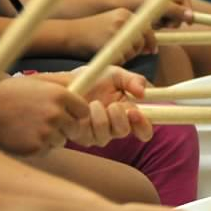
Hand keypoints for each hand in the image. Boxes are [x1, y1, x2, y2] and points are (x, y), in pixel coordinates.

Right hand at [0, 76, 90, 155]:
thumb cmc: (9, 94)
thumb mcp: (36, 82)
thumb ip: (61, 85)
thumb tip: (85, 82)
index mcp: (60, 95)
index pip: (84, 111)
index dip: (76, 113)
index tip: (67, 114)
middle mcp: (56, 114)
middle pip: (75, 129)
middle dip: (65, 128)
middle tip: (44, 122)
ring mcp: (47, 132)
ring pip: (61, 141)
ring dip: (50, 138)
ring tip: (29, 127)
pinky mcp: (37, 148)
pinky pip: (46, 150)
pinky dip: (37, 146)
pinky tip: (23, 136)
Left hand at [40, 66, 154, 146]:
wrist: (66, 82)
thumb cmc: (94, 78)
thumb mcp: (116, 74)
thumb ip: (133, 80)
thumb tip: (143, 93)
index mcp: (129, 114)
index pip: (144, 130)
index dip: (143, 126)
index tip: (136, 113)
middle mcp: (115, 127)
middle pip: (124, 132)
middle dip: (119, 118)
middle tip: (114, 105)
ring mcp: (99, 133)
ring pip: (105, 136)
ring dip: (100, 118)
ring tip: (94, 103)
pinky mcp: (82, 137)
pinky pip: (88, 136)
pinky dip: (86, 121)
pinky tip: (83, 110)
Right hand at [69, 8, 157, 63]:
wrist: (70, 34)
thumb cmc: (91, 32)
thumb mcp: (112, 23)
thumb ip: (130, 31)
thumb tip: (150, 46)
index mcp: (125, 13)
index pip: (147, 28)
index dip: (150, 41)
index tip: (152, 50)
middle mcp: (123, 19)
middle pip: (143, 40)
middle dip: (139, 50)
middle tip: (128, 54)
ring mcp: (117, 31)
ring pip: (134, 51)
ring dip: (127, 57)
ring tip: (112, 52)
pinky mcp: (110, 43)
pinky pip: (123, 58)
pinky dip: (118, 61)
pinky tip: (106, 55)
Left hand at [115, 0, 193, 26]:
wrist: (117, 6)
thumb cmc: (136, 3)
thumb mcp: (159, 7)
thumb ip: (176, 11)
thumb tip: (190, 16)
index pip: (185, 0)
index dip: (188, 12)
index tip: (189, 23)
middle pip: (180, 9)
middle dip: (173, 19)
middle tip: (165, 24)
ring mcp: (160, 1)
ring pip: (171, 16)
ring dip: (165, 22)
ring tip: (154, 22)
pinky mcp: (154, 9)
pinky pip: (163, 18)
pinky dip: (159, 22)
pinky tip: (151, 23)